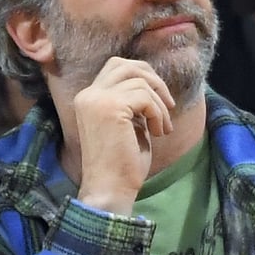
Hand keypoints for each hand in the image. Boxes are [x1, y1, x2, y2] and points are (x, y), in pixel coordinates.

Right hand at [73, 57, 174, 214]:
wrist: (110, 188)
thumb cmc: (121, 163)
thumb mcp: (126, 124)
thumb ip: (132, 102)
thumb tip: (153, 84)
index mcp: (87, 99)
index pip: (115, 67)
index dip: (142, 76)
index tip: (158, 100)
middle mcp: (88, 95)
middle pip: (126, 65)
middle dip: (153, 80)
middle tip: (167, 105)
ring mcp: (96, 100)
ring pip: (140, 82)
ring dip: (159, 104)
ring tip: (162, 128)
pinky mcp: (110, 108)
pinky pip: (145, 97)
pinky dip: (158, 113)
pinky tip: (158, 132)